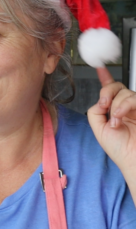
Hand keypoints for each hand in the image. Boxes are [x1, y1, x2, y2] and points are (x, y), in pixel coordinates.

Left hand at [88, 68, 135, 186]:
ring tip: (115, 121)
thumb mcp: (99, 129)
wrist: (134, 161)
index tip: (100, 68)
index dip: (105, 77)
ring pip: (125, 92)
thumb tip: (100, 101)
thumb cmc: (119, 149)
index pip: (111, 91)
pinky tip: (120, 118)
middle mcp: (126, 108)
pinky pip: (133, 98)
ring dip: (116, 105)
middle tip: (104, 104)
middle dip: (107, 92)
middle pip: (116, 87)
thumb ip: (95, 112)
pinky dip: (123, 106)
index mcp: (115, 111)